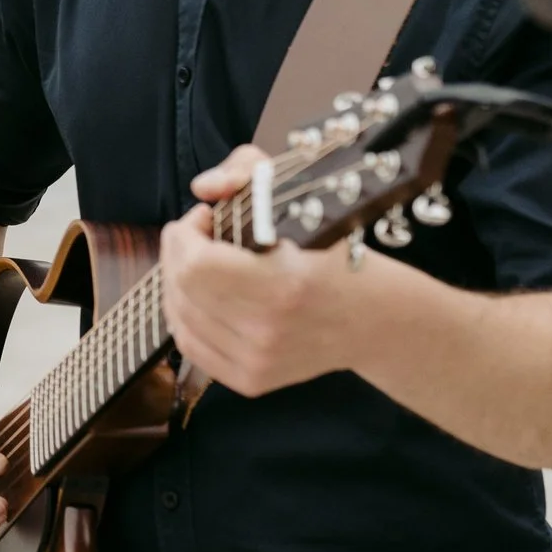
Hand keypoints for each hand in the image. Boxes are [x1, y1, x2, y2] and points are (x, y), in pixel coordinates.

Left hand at [159, 144, 368, 397]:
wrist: (373, 319)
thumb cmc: (336, 252)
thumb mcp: (301, 193)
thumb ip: (246, 171)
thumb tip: (204, 189)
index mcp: (284, 285)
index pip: (195, 264)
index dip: (186, 233)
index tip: (205, 217)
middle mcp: (267, 331)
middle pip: (183, 288)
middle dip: (179, 252)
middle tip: (198, 237)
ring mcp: (257, 362)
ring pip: (180, 317)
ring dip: (178, 282)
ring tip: (199, 264)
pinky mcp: (251, 381)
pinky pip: (190, 347)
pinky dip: (185, 316)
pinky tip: (200, 296)